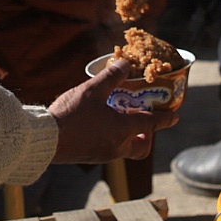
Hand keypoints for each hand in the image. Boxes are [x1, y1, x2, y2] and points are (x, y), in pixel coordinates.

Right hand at [48, 60, 177, 163]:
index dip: (165, 119)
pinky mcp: (90, 157)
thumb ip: (112, 77)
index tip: (175, 116)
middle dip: (147, 136)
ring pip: (125, 148)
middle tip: (142, 120)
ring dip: (128, 135)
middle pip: (141, 146)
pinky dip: (112, 138)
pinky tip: (98, 123)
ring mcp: (103, 155)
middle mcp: (117, 146)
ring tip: (118, 116)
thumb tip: (125, 64)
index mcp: (122, 130)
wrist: (44, 140)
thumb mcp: (93, 90)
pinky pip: (109, 149)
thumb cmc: (71, 114)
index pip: (151, 124)